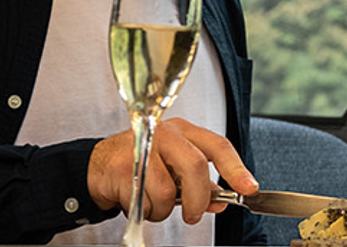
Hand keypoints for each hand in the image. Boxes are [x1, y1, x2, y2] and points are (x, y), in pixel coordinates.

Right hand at [87, 117, 258, 224]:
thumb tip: (220, 201)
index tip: (248, 188)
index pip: (218, 146)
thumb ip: (198, 184)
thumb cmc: (141, 165)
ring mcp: (142, 147)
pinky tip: (137, 201)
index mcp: (183, 132)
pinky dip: (144, 210)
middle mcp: (165, 133)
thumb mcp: (174, 170)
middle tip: (193, 215)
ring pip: (167, 190)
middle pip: (195, 166)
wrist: (98, 166)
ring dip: (163, 209)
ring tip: (153, 204)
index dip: (236, 168)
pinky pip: (143, 200)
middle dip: (198, 198)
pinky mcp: (122, 166)